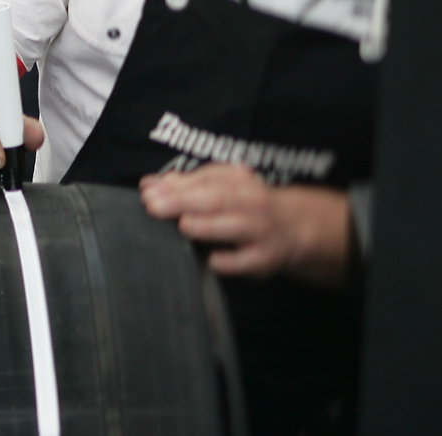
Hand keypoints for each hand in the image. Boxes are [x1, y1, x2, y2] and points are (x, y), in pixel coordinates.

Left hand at [139, 164, 350, 285]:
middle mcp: (251, 202)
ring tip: (184, 225)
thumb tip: (150, 185)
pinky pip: (246, 261)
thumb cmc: (245, 205)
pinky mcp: (265, 258)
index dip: (176, 185)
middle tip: (154, 205)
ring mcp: (260, 230)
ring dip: (208, 225)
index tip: (148, 190)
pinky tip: (212, 260)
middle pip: (216, 199)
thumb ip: (187, 185)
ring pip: (234, 227)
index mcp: (238, 181)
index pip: (205, 179)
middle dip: (184, 201)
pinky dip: (229, 261)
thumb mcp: (222, 188)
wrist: (293, 227)